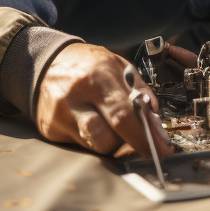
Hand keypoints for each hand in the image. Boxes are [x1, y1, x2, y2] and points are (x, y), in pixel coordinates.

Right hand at [35, 42, 172, 157]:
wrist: (46, 62)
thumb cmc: (89, 64)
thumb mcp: (118, 64)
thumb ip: (139, 89)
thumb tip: (154, 116)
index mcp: (97, 76)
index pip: (124, 115)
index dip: (146, 136)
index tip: (163, 148)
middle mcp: (75, 98)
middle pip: (107, 139)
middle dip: (132, 145)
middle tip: (146, 143)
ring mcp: (60, 117)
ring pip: (95, 147)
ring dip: (114, 144)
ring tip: (119, 129)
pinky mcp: (51, 131)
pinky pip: (82, 146)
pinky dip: (97, 141)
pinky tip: (99, 127)